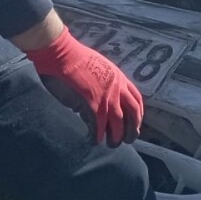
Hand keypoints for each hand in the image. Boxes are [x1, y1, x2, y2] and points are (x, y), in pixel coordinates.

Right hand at [26, 28, 144, 145]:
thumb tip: (99, 98)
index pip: (136, 99)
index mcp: (120, 78)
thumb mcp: (99, 68)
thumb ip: (105, 83)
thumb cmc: (76, 59)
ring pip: (118, 123)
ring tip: (112, 145)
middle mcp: (117, 88)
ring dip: (116, 137)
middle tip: (129, 140)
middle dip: (133, 129)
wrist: (62, 54)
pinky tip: (95, 141)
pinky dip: (98, 136)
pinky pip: (98, 125)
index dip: (138, 114)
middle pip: (132, 113)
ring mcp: (105, 97)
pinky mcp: (91, 105)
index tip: (137, 123)